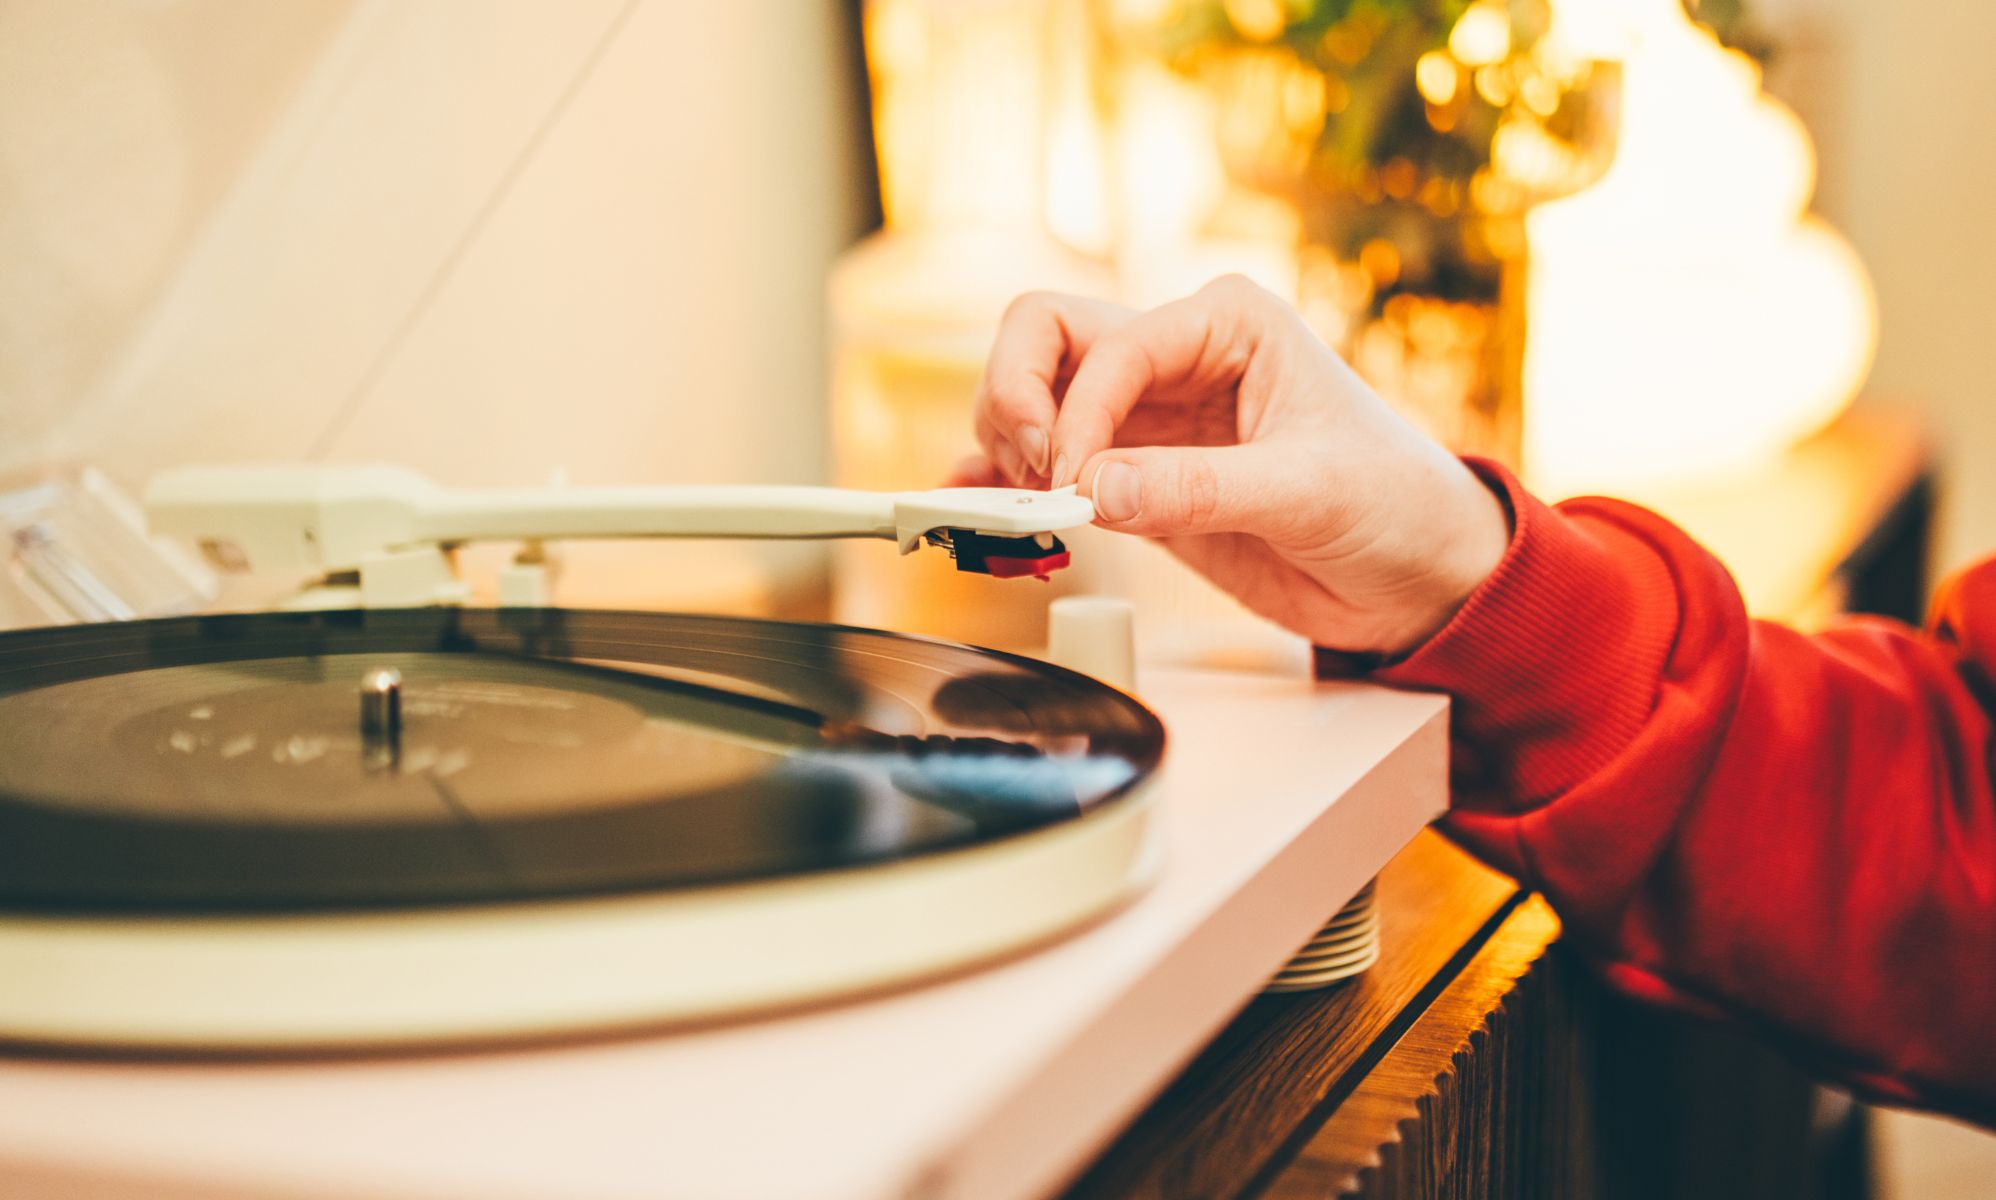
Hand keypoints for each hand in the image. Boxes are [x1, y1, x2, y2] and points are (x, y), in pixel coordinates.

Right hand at [966, 275, 1511, 656]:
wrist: (1418, 575)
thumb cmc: (1393, 504)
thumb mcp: (1309, 493)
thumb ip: (1200, 487)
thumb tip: (1094, 490)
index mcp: (1226, 323)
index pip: (1108, 346)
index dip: (1074, 414)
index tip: (1073, 484)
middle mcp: (1176, 356)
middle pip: (1045, 339)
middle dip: (1015, 400)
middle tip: (1033, 475)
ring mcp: (1149, 417)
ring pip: (1034, 397)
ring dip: (1007, 445)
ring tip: (1025, 508)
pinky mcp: (1137, 477)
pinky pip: (1050, 465)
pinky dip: (1007, 483)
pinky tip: (981, 508)